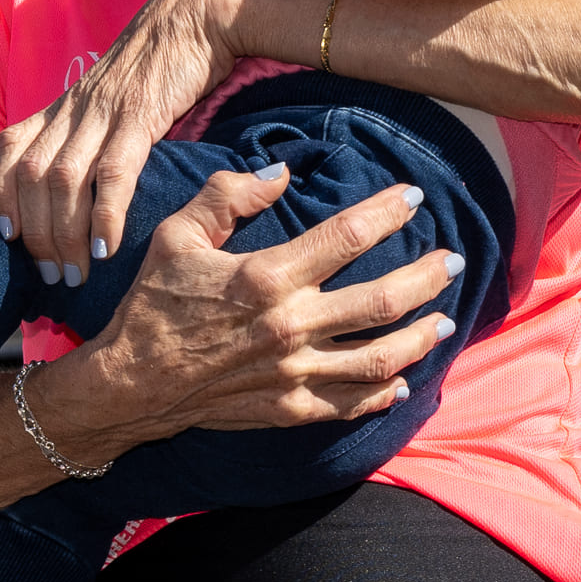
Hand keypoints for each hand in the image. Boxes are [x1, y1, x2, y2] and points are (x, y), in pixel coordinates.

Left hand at [0, 0, 244, 284]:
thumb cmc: (160, 65)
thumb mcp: (113, 100)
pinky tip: (106, 248)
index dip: (0, 195)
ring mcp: (103, 111)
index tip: (8, 237)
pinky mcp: (140, 113)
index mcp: (63, 105)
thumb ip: (94, 134)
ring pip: (63, 181)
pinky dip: (105, 214)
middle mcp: (73, 109)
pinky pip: (112, 171)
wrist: (199, 13)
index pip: (9, 153)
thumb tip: (87, 185)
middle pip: (32, 179)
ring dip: (64, 236)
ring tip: (75, 275)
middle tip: (52, 279)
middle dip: (36, 236)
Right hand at [40, 166, 456, 450]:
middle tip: (451, 261)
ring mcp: (294, 372)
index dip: (388, 212)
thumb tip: (279, 173)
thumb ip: (227, 195)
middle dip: (428, 276)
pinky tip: (401, 382)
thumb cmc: (152, 305)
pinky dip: (382, 396)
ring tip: (444, 322)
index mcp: (267, 277)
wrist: (128, 383)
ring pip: (381, 357)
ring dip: (421, 338)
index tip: (412, 199)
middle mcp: (290, 326)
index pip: (347, 236)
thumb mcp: (176, 235)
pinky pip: (350, 405)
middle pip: (384, 300)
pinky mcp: (288, 408)